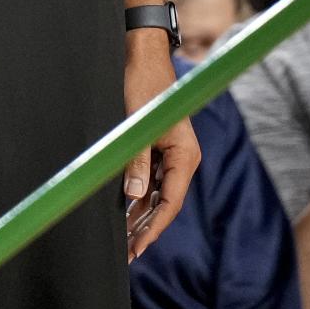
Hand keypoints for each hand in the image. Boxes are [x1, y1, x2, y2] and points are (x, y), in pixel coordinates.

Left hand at [123, 35, 200, 261]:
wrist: (143, 55)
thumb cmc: (144, 84)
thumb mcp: (137, 125)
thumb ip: (137, 161)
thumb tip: (133, 196)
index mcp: (185, 155)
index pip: (171, 203)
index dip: (154, 227)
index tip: (138, 248)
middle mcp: (182, 158)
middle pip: (165, 203)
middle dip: (146, 228)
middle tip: (128, 253)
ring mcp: (171, 153)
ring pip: (156, 192)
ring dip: (141, 214)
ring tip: (124, 239)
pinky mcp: (159, 147)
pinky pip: (150, 178)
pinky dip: (138, 195)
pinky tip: (125, 210)